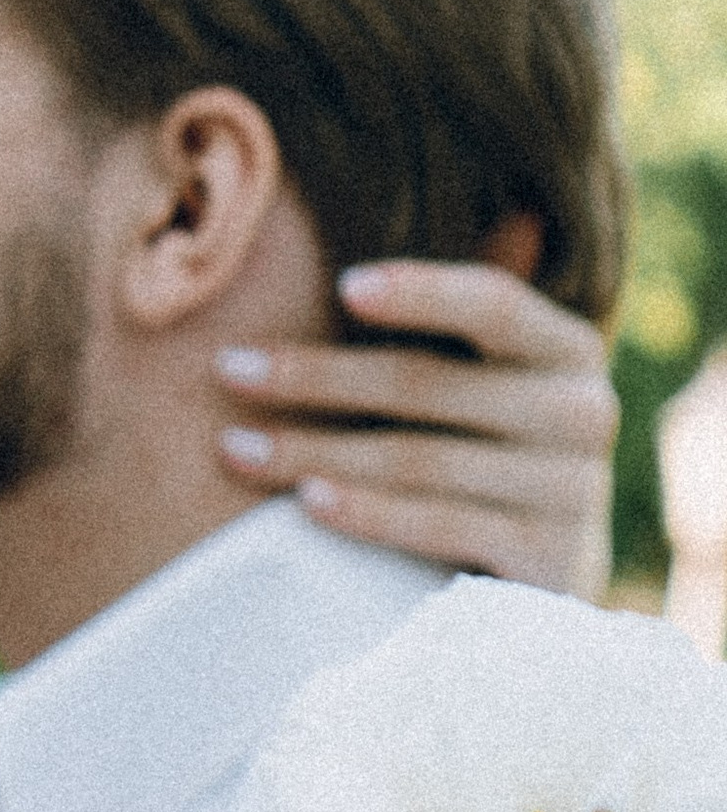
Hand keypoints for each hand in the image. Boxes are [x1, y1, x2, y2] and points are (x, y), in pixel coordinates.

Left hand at [214, 258, 617, 598]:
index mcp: (567, 349)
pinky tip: (305, 501)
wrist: (541, 571)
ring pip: (418, 460)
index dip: (422, 292)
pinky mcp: (545, 561)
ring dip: (313, 450)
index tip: (344, 286)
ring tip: (236, 446)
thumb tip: (401, 240)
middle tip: (228, 369)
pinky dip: (366, 512)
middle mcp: (583, 413)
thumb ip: (451, 315)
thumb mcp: (484, 376)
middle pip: (428, 384)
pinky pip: (438, 526)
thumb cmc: (486, 446)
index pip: (495, 303)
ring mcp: (571, 491)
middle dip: (315, 377)